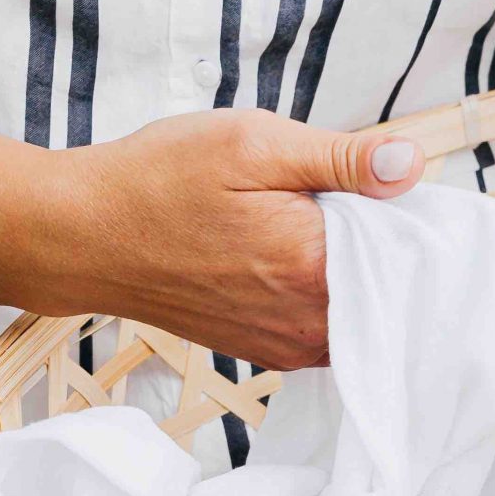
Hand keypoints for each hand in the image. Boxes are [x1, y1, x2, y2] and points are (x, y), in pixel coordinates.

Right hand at [46, 108, 423, 370]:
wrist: (83, 237)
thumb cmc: (158, 181)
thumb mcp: (252, 143)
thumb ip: (342, 158)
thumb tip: (411, 164)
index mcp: (315, 264)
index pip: (409, 246)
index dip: (405, 208)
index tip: (381, 182)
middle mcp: (309, 322)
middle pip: (392, 284)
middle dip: (384, 241)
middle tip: (343, 195)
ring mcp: (289, 346)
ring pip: (362, 308)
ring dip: (356, 270)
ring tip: (312, 224)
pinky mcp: (268, 352)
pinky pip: (328, 326)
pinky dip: (328, 293)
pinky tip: (293, 255)